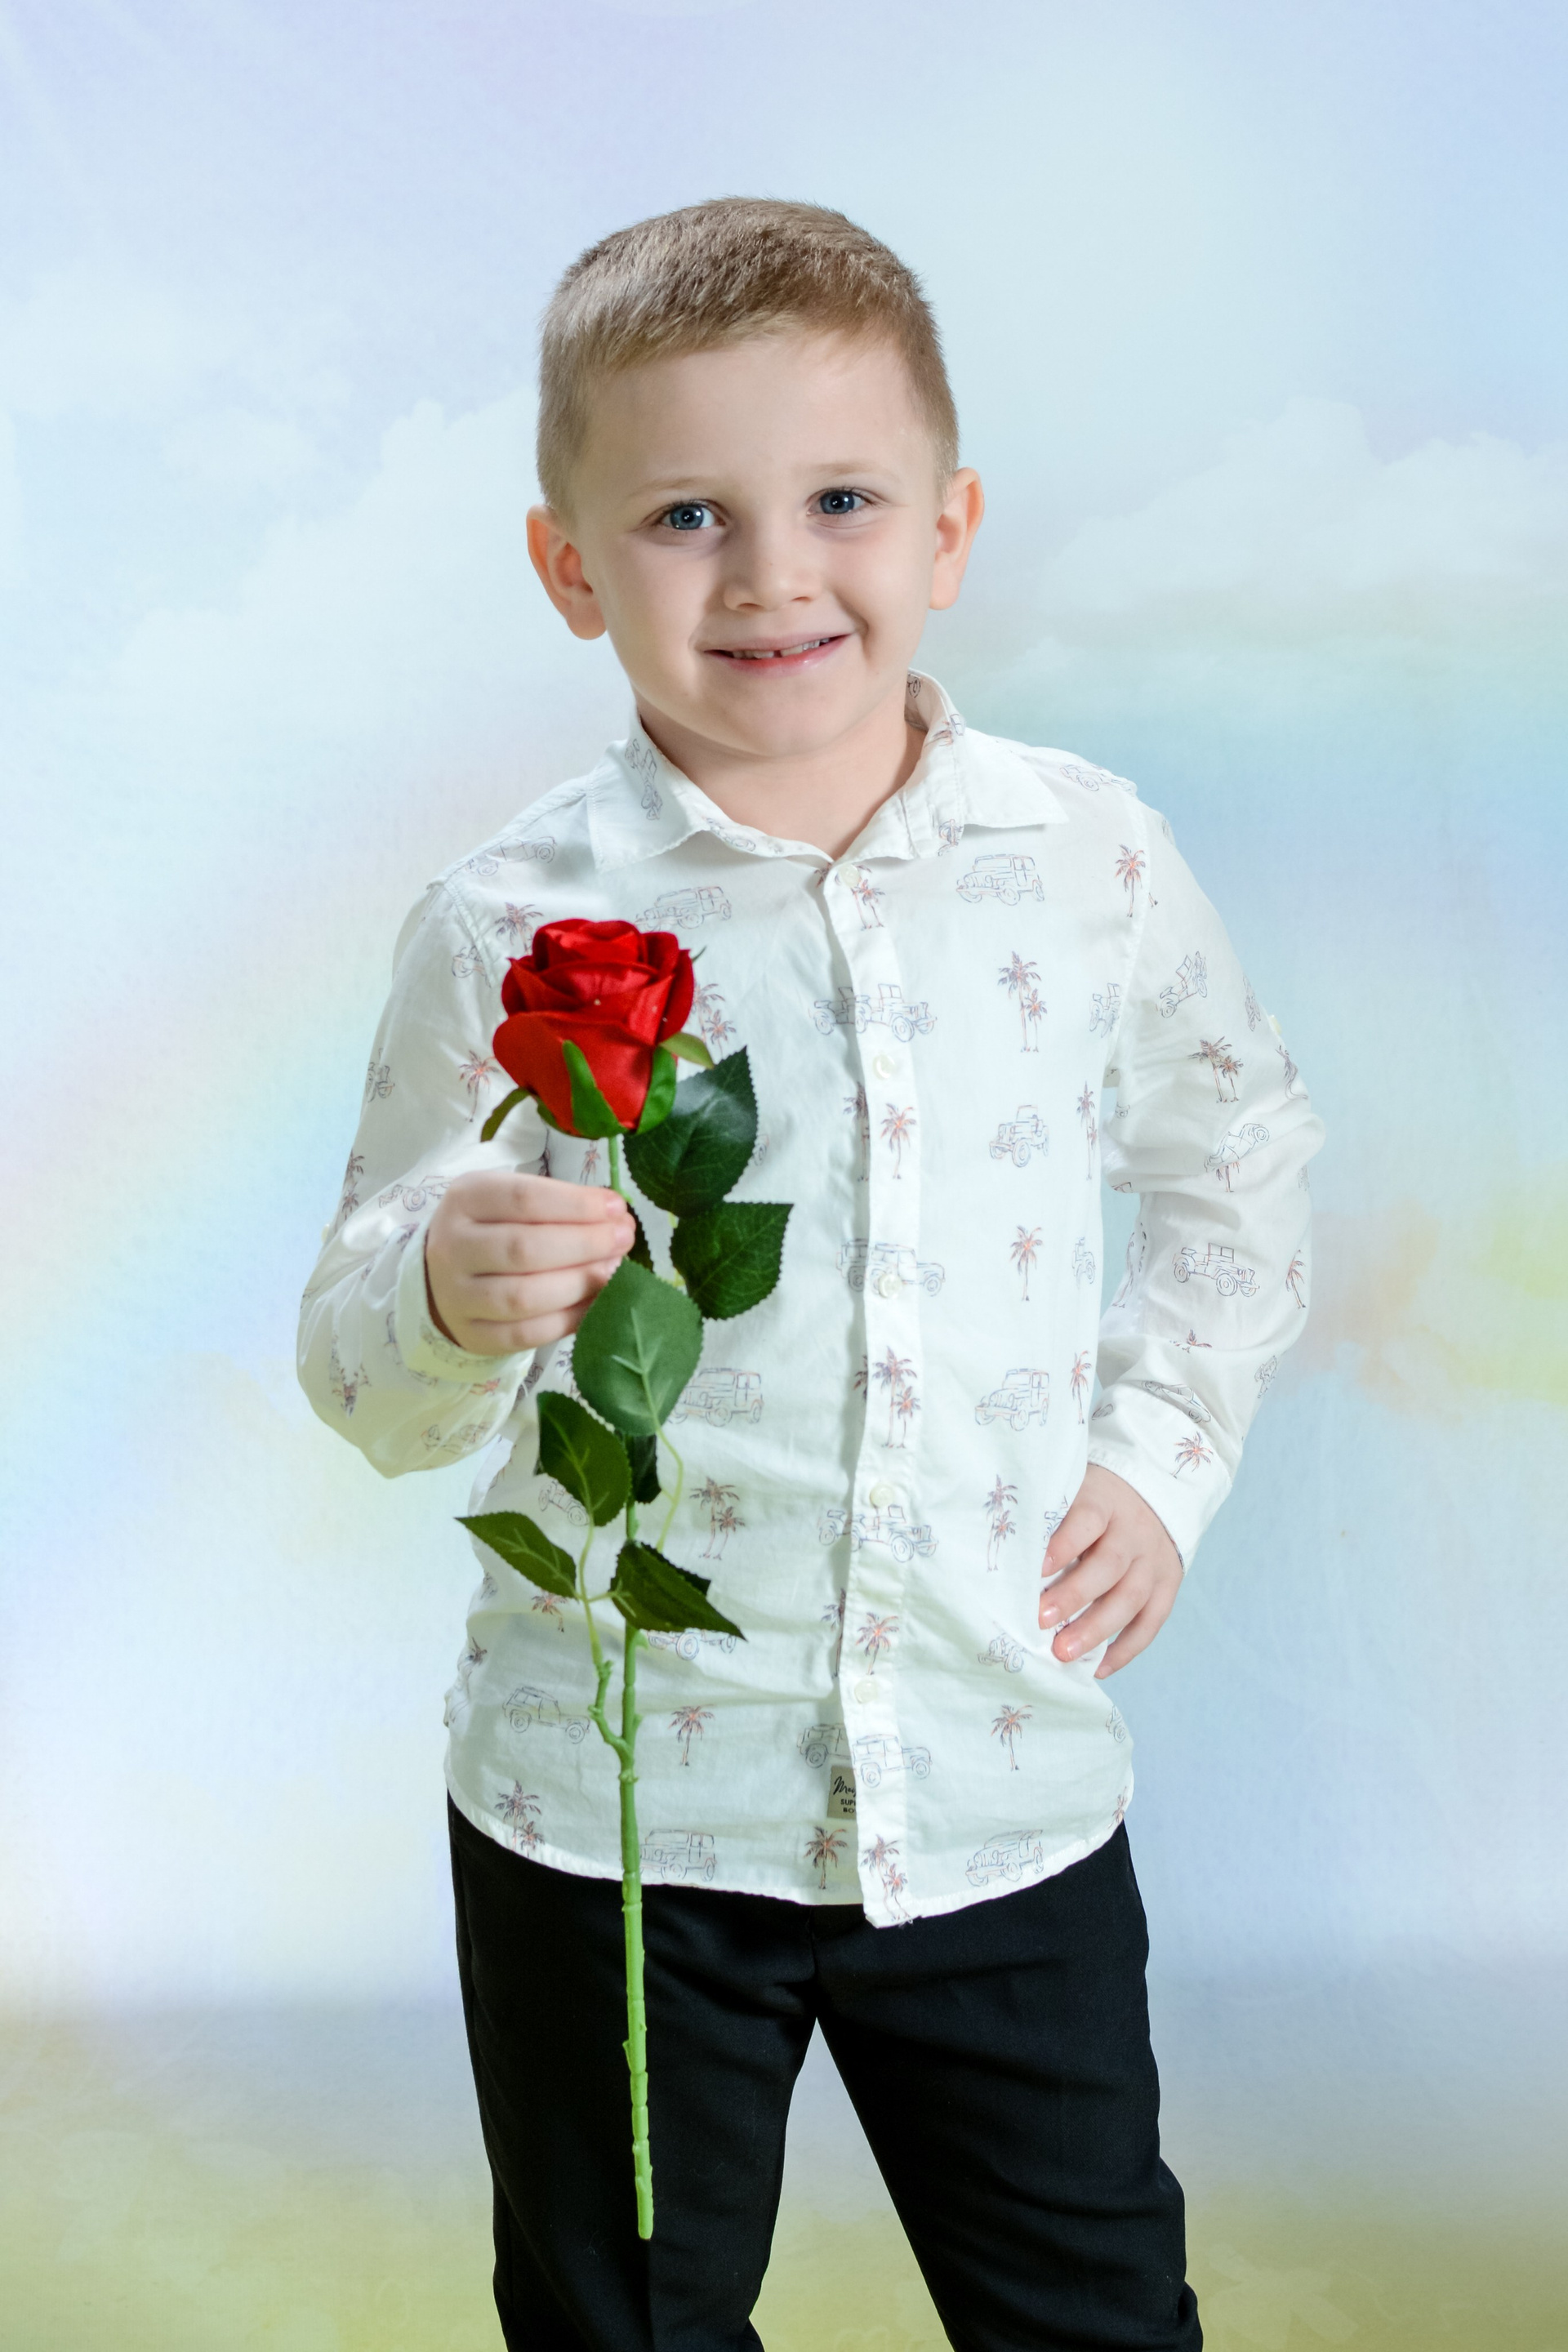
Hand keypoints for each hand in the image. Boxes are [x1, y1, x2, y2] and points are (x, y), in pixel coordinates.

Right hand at [423, 1171, 635, 1355]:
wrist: (443, 1276)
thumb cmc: (493, 1228)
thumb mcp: (510, 1199)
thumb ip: (558, 1203)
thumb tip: (615, 1215)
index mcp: (466, 1199)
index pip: (523, 1199)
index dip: (576, 1205)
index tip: (616, 1208)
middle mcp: (454, 1247)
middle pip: (524, 1249)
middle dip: (585, 1244)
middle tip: (623, 1240)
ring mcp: (459, 1297)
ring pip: (523, 1297)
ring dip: (579, 1284)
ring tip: (613, 1271)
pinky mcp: (474, 1335)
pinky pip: (526, 1335)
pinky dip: (569, 1320)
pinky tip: (597, 1302)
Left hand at [1038, 1464, 1182, 1677]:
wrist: (1153, 1499)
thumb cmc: (1095, 1504)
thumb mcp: (1075, 1495)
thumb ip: (1051, 1520)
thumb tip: (1010, 1559)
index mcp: (1106, 1502)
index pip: (1088, 1520)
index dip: (1066, 1543)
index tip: (1039, 1568)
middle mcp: (1135, 1532)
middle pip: (1110, 1565)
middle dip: (1075, 1595)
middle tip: (1042, 1620)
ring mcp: (1154, 1561)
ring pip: (1131, 1597)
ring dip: (1097, 1629)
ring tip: (1064, 1652)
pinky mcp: (1168, 1586)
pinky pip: (1151, 1622)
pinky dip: (1125, 1649)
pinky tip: (1098, 1668)